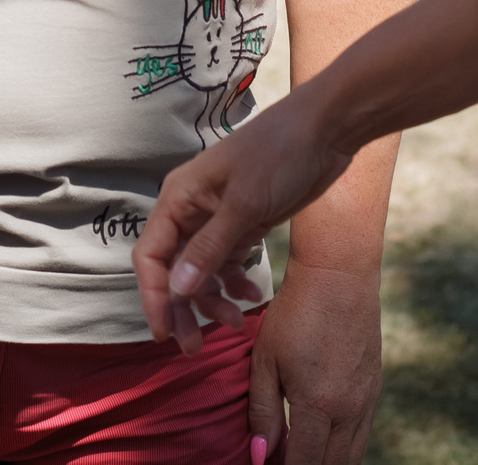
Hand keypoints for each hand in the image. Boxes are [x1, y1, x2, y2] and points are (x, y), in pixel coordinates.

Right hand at [135, 90, 340, 351]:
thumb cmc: (279, 156)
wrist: (326, 131)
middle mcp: (192, 209)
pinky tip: (253, 297)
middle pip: (174, 269)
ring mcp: (219, 218)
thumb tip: (175, 289)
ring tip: (236, 323)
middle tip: (193, 348)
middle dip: (183, 309)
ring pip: (202, 271)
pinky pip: (229, 263)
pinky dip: (237, 283)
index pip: (151, 256)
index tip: (165, 334)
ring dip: (213, 300)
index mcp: (179, 198)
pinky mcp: (245, 223)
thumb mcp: (244, 205)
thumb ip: (209, 249)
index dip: (154, 297)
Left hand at [249, 259, 381, 464]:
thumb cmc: (294, 315)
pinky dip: (343, 449)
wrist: (339, 277)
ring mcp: (367, 401)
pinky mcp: (375, 390)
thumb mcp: (265, 360)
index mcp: (317, 404)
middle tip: (281, 463)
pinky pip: (362, 435)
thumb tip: (260, 456)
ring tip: (300, 457)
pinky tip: (322, 442)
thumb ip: (263, 411)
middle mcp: (348, 410)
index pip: (302, 464)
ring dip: (327, 464)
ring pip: (351, 457)